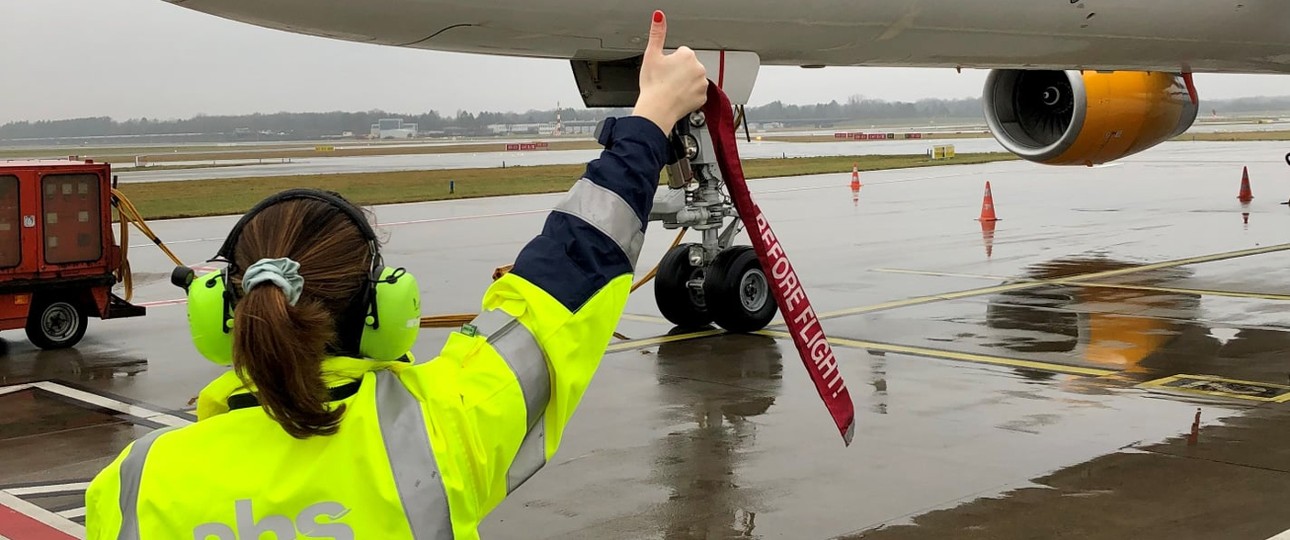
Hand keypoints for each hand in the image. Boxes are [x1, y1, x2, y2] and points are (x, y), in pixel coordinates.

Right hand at [632, 10, 708, 133]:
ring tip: (671, 89)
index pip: (680, 53)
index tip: (663, 70)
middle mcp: (699, 67)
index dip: (670, 62)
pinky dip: (688, 96)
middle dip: (679, 71)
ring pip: (693, 79)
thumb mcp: (651, 55)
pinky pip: (696, 94)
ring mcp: (702, 83)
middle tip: (666, 80)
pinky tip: (678, 97)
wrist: (657, 109)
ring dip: (684, 83)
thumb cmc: (653, 85)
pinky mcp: (703, 98)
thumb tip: (659, 16)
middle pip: (688, 66)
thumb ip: (657, 33)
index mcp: (687, 55)